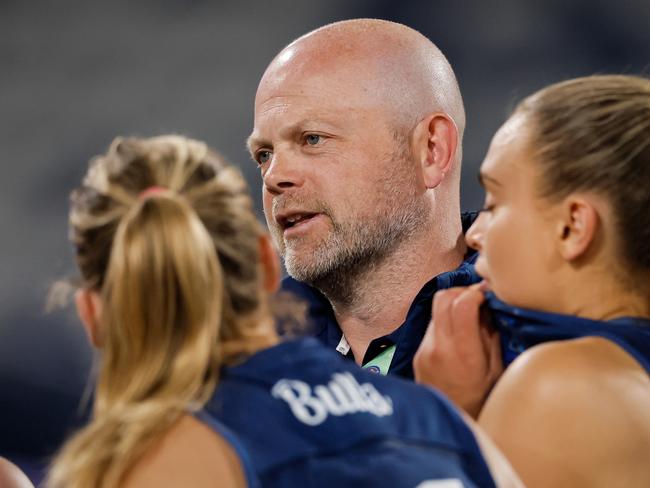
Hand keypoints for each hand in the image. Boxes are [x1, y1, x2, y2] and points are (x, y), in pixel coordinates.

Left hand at [413, 283, 502, 417]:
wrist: (451, 423)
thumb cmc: (481, 401)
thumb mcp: (497, 370)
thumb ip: (492, 336)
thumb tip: (489, 305)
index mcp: (462, 353)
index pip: (462, 305)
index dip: (476, 292)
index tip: (487, 293)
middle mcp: (438, 348)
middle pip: (443, 299)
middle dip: (462, 291)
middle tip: (477, 298)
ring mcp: (424, 350)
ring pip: (435, 310)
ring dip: (452, 305)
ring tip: (469, 315)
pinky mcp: (418, 354)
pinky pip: (431, 326)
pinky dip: (445, 321)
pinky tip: (459, 332)